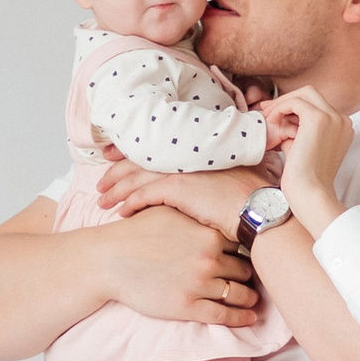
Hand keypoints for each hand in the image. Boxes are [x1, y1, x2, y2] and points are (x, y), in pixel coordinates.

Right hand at [94, 201, 261, 322]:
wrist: (109, 259)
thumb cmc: (136, 233)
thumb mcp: (169, 211)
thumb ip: (195, 212)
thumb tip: (213, 207)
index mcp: (209, 234)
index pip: (242, 244)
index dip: (247, 250)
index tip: (252, 255)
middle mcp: (210, 259)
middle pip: (245, 269)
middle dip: (249, 274)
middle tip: (255, 280)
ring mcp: (201, 284)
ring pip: (239, 294)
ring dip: (250, 298)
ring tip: (252, 300)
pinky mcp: (189, 307)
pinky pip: (225, 316)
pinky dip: (240, 318)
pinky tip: (248, 319)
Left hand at [97, 161, 258, 238]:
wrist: (259, 207)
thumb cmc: (250, 198)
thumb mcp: (229, 178)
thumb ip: (209, 176)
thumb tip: (201, 186)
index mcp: (194, 150)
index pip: (154, 147)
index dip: (131, 153)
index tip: (113, 159)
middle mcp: (184, 155)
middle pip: (139, 160)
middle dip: (116, 172)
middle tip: (100, 184)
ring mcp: (180, 170)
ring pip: (137, 177)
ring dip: (116, 190)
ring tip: (102, 201)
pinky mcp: (177, 188)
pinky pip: (144, 195)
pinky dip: (130, 203)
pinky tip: (121, 212)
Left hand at [270, 85, 353, 234]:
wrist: (310, 193)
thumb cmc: (303, 178)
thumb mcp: (301, 147)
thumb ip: (295, 129)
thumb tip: (280, 116)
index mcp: (342, 128)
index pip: (316, 105)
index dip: (292, 106)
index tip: (273, 113)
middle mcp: (342, 120)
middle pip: (312, 94)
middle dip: (288, 99)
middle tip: (267, 110)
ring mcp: (333, 118)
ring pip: (305, 93)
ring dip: (283, 102)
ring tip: (268, 117)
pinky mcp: (319, 119)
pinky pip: (296, 102)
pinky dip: (281, 107)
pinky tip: (272, 121)